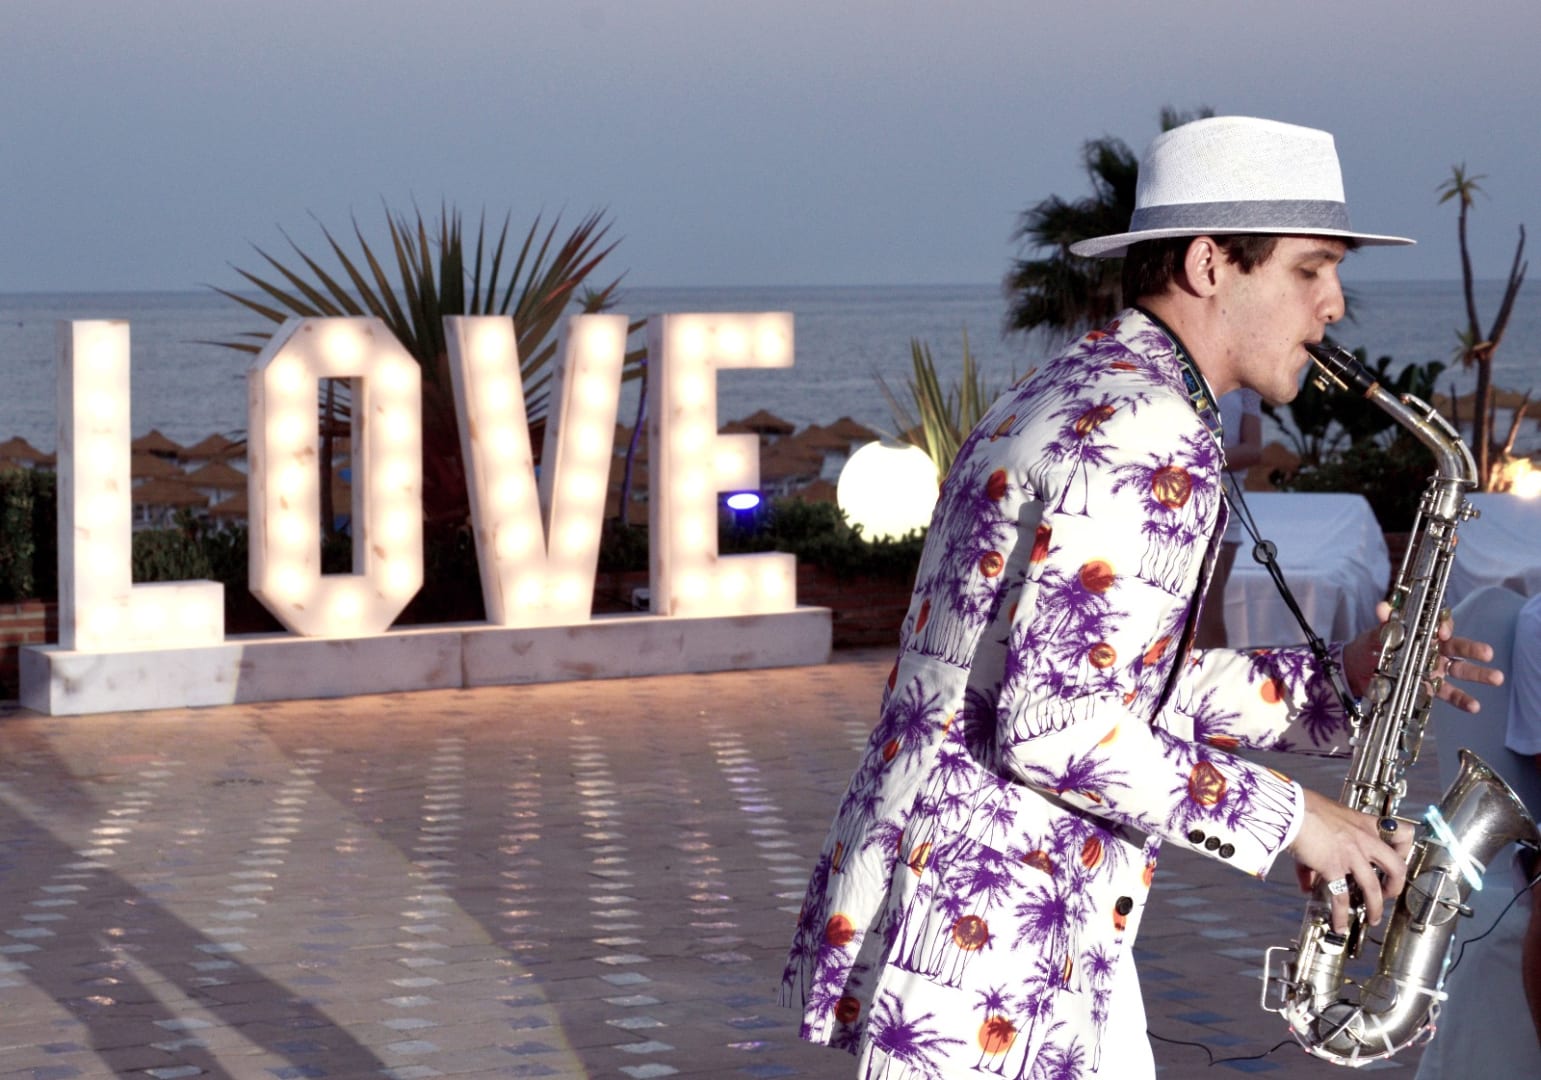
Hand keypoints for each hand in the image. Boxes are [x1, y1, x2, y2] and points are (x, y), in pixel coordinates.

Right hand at [1288, 788, 1409, 931]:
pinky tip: (1339, 924)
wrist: (1291, 808)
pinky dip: (1340, 914)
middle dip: (1396, 886)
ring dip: (1375, 908)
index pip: (1403, 834)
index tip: (1396, 860)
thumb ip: (1323, 848)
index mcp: (1365, 824)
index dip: (1405, 851)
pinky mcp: (1333, 867)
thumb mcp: (1325, 820)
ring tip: (1372, 919)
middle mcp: (1364, 840)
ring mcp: (1351, 855)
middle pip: (1397, 867)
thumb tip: (1309, 879)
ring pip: (1373, 889)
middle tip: (1387, 894)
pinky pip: (1340, 897)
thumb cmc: (1305, 807)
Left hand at [1343, 601, 1502, 713]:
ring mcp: (1434, 669)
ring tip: (1497, 678)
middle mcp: (1433, 650)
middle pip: (1457, 648)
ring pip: (1460, 670)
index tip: (1444, 633)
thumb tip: (1382, 607)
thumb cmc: (1370, 647)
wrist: (1358, 670)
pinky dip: (1462, 699)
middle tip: (1488, 653)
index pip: (1441, 626)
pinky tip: (1475, 706)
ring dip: (1479, 674)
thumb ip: (1385, 624)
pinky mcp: (1430, 688)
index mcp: (1422, 634)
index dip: (1445, 627)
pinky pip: (1449, 693)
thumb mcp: (1375, 635)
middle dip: (1473, 650)